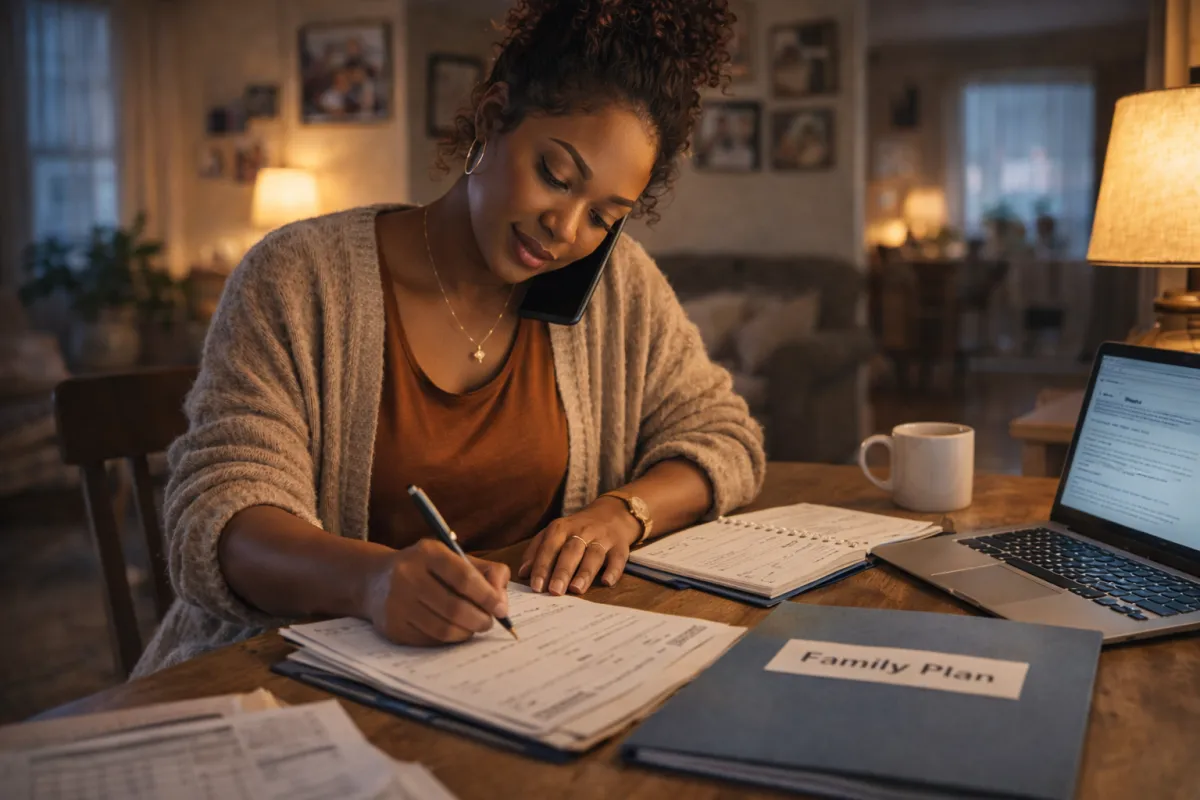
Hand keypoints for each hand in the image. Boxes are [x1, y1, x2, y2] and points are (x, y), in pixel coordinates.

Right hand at [362, 538, 509, 645]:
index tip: (501, 609)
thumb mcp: (453, 557)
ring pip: (443, 628)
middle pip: (454, 607)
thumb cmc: (426, 568)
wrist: (375, 580)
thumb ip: (486, 572)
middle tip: (489, 623)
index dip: (487, 596)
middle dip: (480, 619)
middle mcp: (407, 575)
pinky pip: (429, 639)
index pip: (463, 577)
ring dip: (466, 632)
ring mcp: (396, 602)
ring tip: (473, 627)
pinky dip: (448, 639)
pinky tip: (453, 630)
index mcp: (428, 552)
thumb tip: (502, 601)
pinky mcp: (391, 626)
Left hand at [517, 498, 640, 595]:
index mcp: (561, 528)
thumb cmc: (576, 530)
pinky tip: (606, 582)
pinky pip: (618, 558)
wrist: (611, 513)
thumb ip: (537, 551)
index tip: (536, 587)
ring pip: (594, 554)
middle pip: (571, 551)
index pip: (549, 547)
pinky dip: (613, 570)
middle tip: (555, 591)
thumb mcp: (554, 533)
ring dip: (585, 572)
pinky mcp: (620, 546)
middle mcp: (582, 531)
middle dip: (562, 571)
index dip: (542, 567)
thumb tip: (523, 573)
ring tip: (577, 589)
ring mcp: (602, 537)